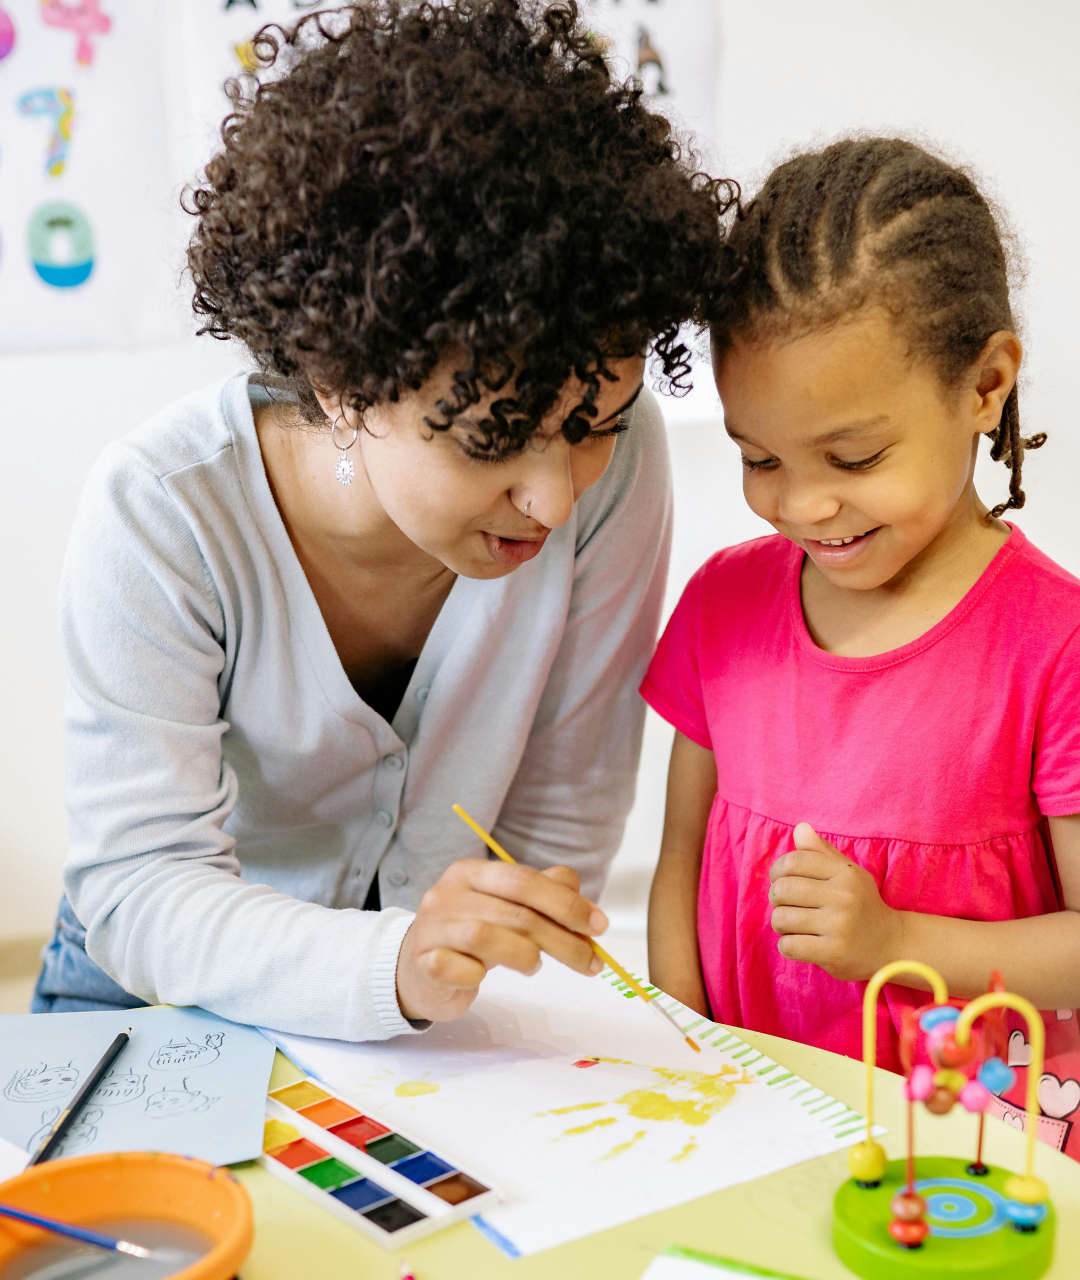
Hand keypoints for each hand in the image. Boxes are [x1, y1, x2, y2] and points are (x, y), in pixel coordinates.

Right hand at [395, 858, 607, 1021]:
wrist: (413, 970)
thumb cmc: (469, 936)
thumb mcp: (505, 909)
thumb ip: (542, 895)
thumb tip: (582, 897)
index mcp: (471, 872)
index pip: (524, 880)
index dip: (566, 903)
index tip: (599, 926)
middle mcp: (447, 893)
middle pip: (514, 912)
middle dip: (561, 939)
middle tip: (590, 962)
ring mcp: (431, 928)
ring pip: (486, 937)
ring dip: (524, 956)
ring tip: (533, 965)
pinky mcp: (423, 963)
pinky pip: (459, 969)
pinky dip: (479, 976)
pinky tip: (482, 977)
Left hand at [768, 823, 901, 981]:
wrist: (891, 945)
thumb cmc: (861, 905)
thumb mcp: (848, 874)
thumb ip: (821, 852)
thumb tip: (799, 828)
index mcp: (845, 873)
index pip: (793, 861)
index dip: (778, 871)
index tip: (781, 880)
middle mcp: (844, 896)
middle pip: (782, 890)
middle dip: (777, 899)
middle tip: (788, 906)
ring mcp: (839, 926)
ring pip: (781, 919)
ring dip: (781, 924)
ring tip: (794, 926)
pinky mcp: (834, 953)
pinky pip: (789, 946)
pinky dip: (787, 945)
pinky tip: (801, 943)